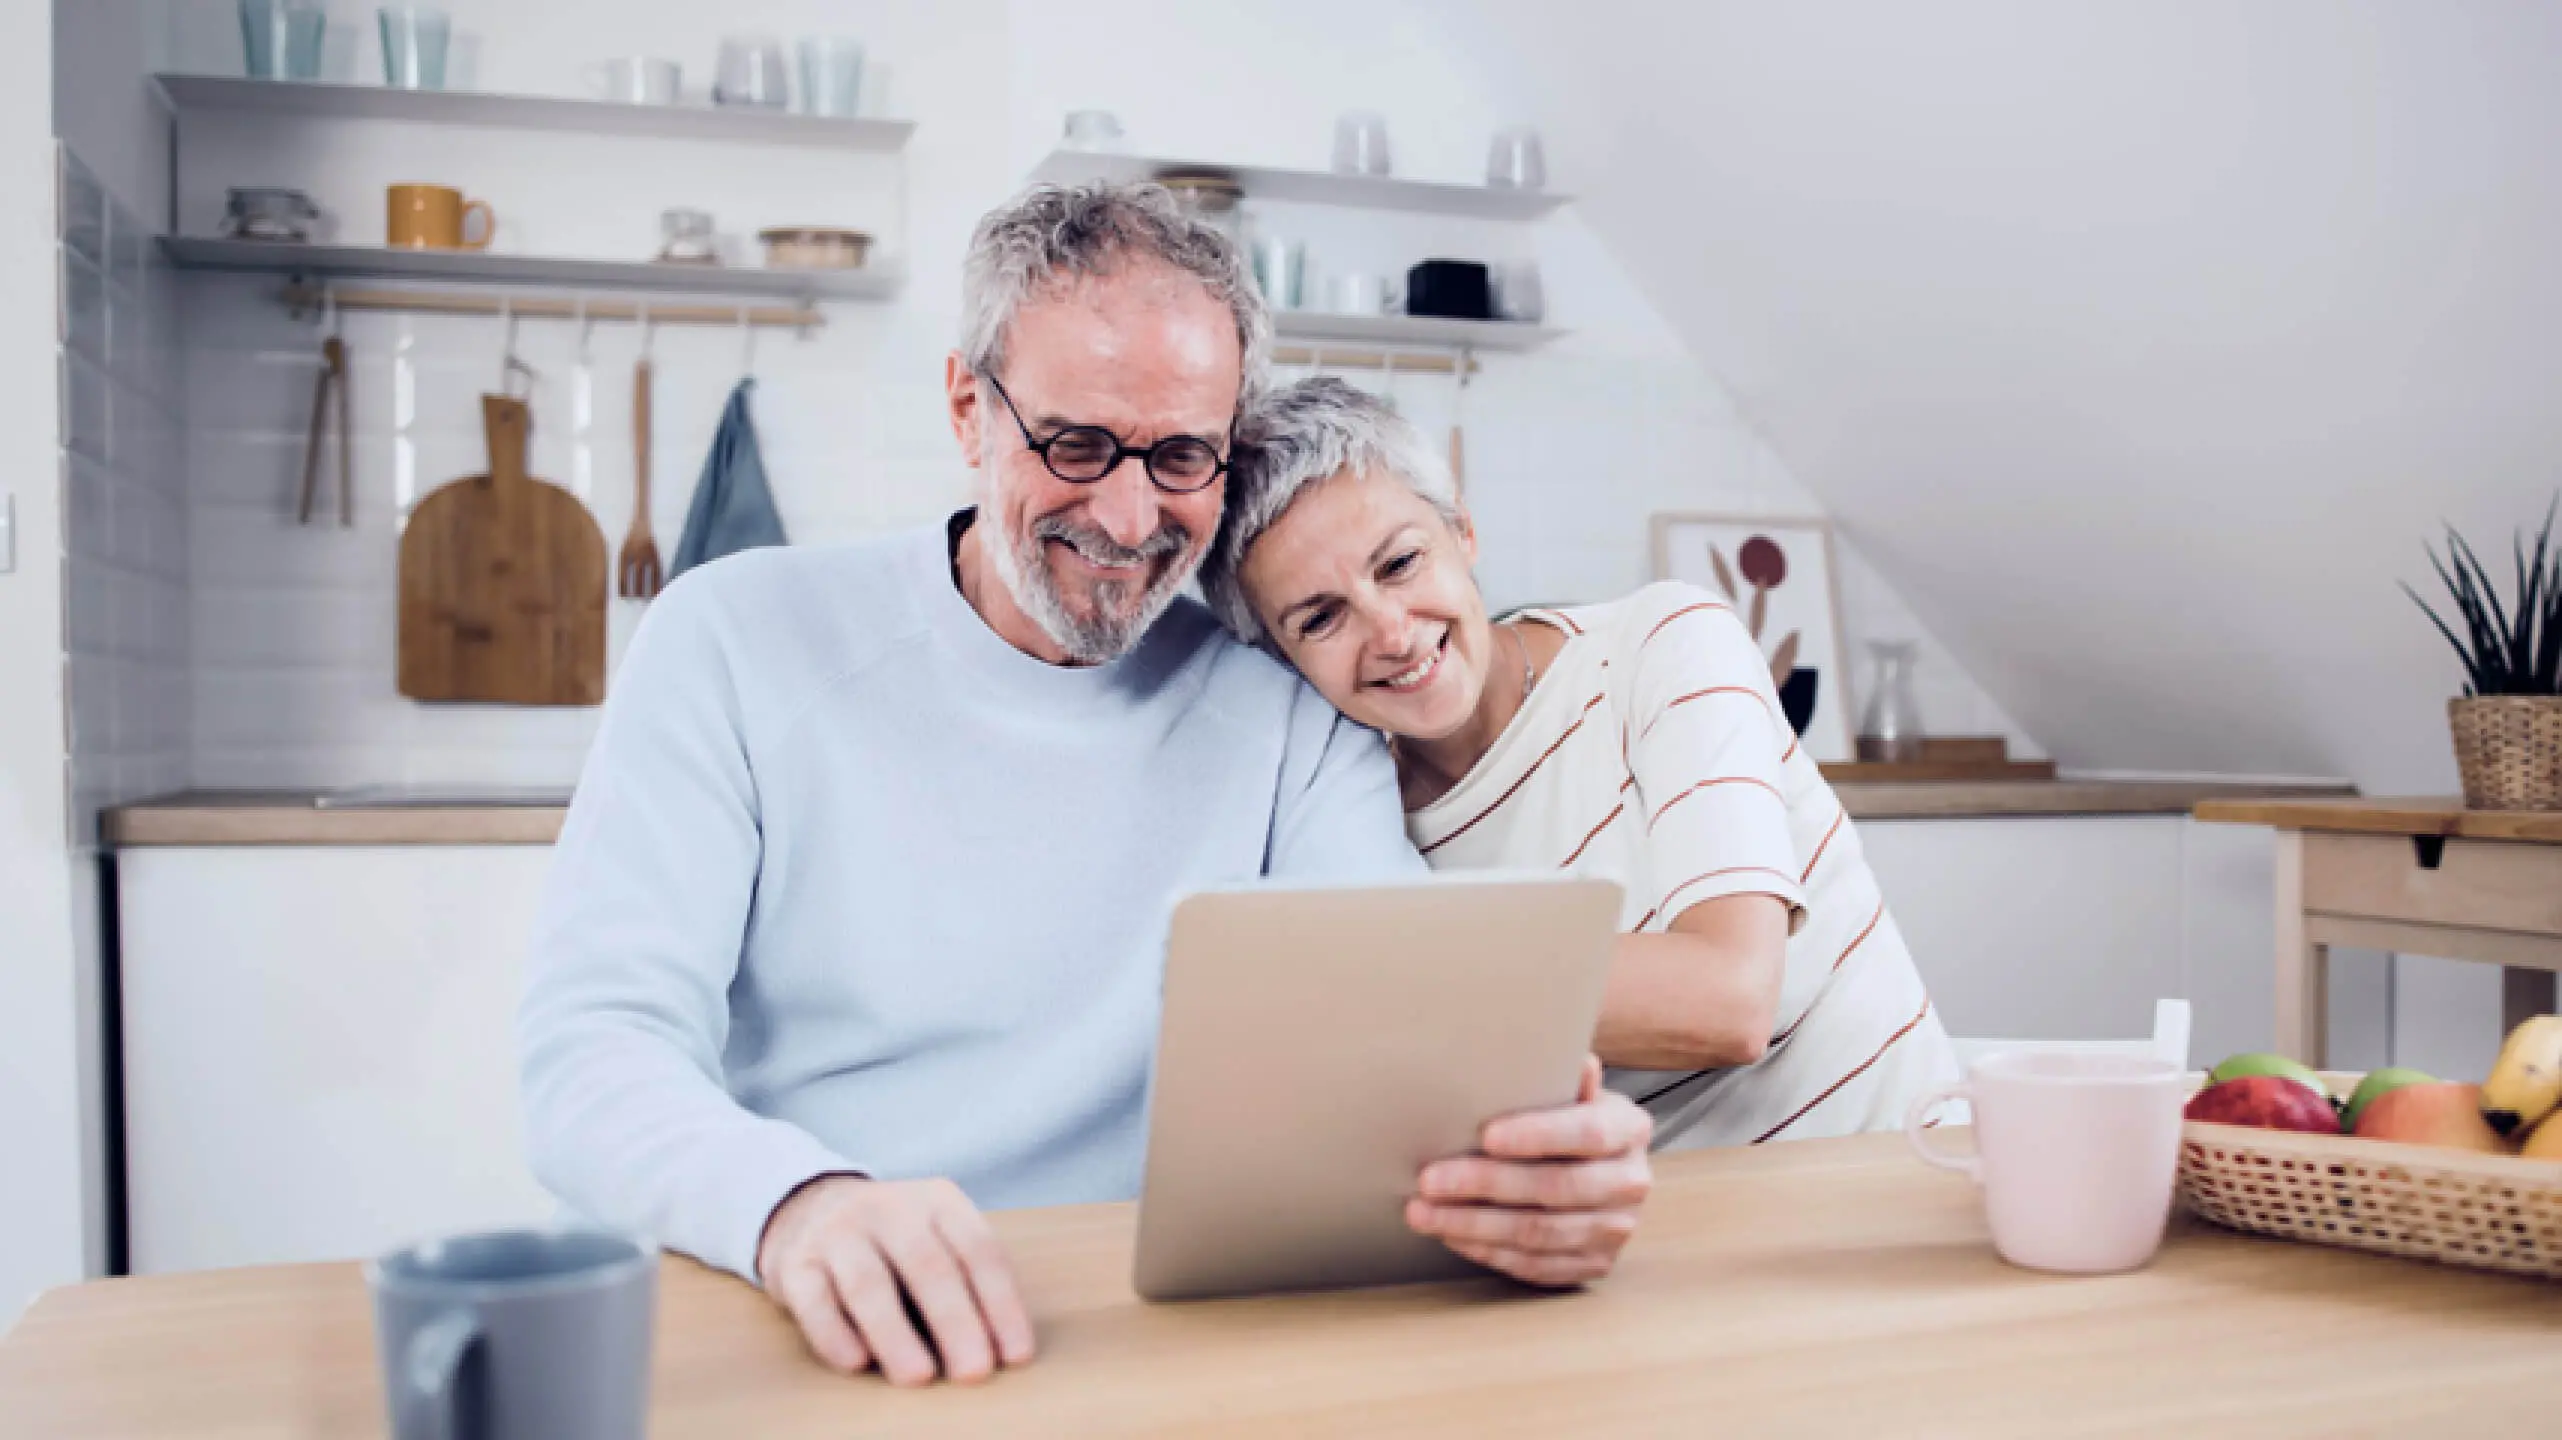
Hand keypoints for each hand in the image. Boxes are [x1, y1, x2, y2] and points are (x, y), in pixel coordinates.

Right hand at [755, 1175, 1036, 1385]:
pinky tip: (857, 1362)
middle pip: (927, 1266)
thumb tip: (997, 1349)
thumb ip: (965, 1280)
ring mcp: (838, 1232)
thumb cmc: (894, 1242)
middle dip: (955, 1323)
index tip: (1015, 1355)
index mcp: (938, 1201)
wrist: (809, 1207)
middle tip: (974, 1371)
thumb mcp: (937, 1237)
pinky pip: (814, 1300)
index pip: (978, 1250)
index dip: (1001, 1304)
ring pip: (868, 1283)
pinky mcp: (795, 1262)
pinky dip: (834, 1333)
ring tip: (919, 1376)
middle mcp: (888, 1208)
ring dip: (895, 1334)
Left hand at [1404, 1056, 1653, 1286]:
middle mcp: (1630, 1183)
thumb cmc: (1573, 1121)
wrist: (1606, 1172)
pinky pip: (1535, 1265)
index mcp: (1629, 1129)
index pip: (1587, 1134)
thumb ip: (1566, 1080)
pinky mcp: (1594, 1265)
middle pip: (1555, 1188)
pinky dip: (1488, 1251)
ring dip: (1473, 1225)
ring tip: (1424, 1213)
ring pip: (1538, 1233)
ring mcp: (1614, 1230)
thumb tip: (1577, 1062)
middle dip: (1485, 1185)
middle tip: (1430, 1180)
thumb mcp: (1575, 1093)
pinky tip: (1452, 1236)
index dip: (1537, 1136)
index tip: (1486, 1136)